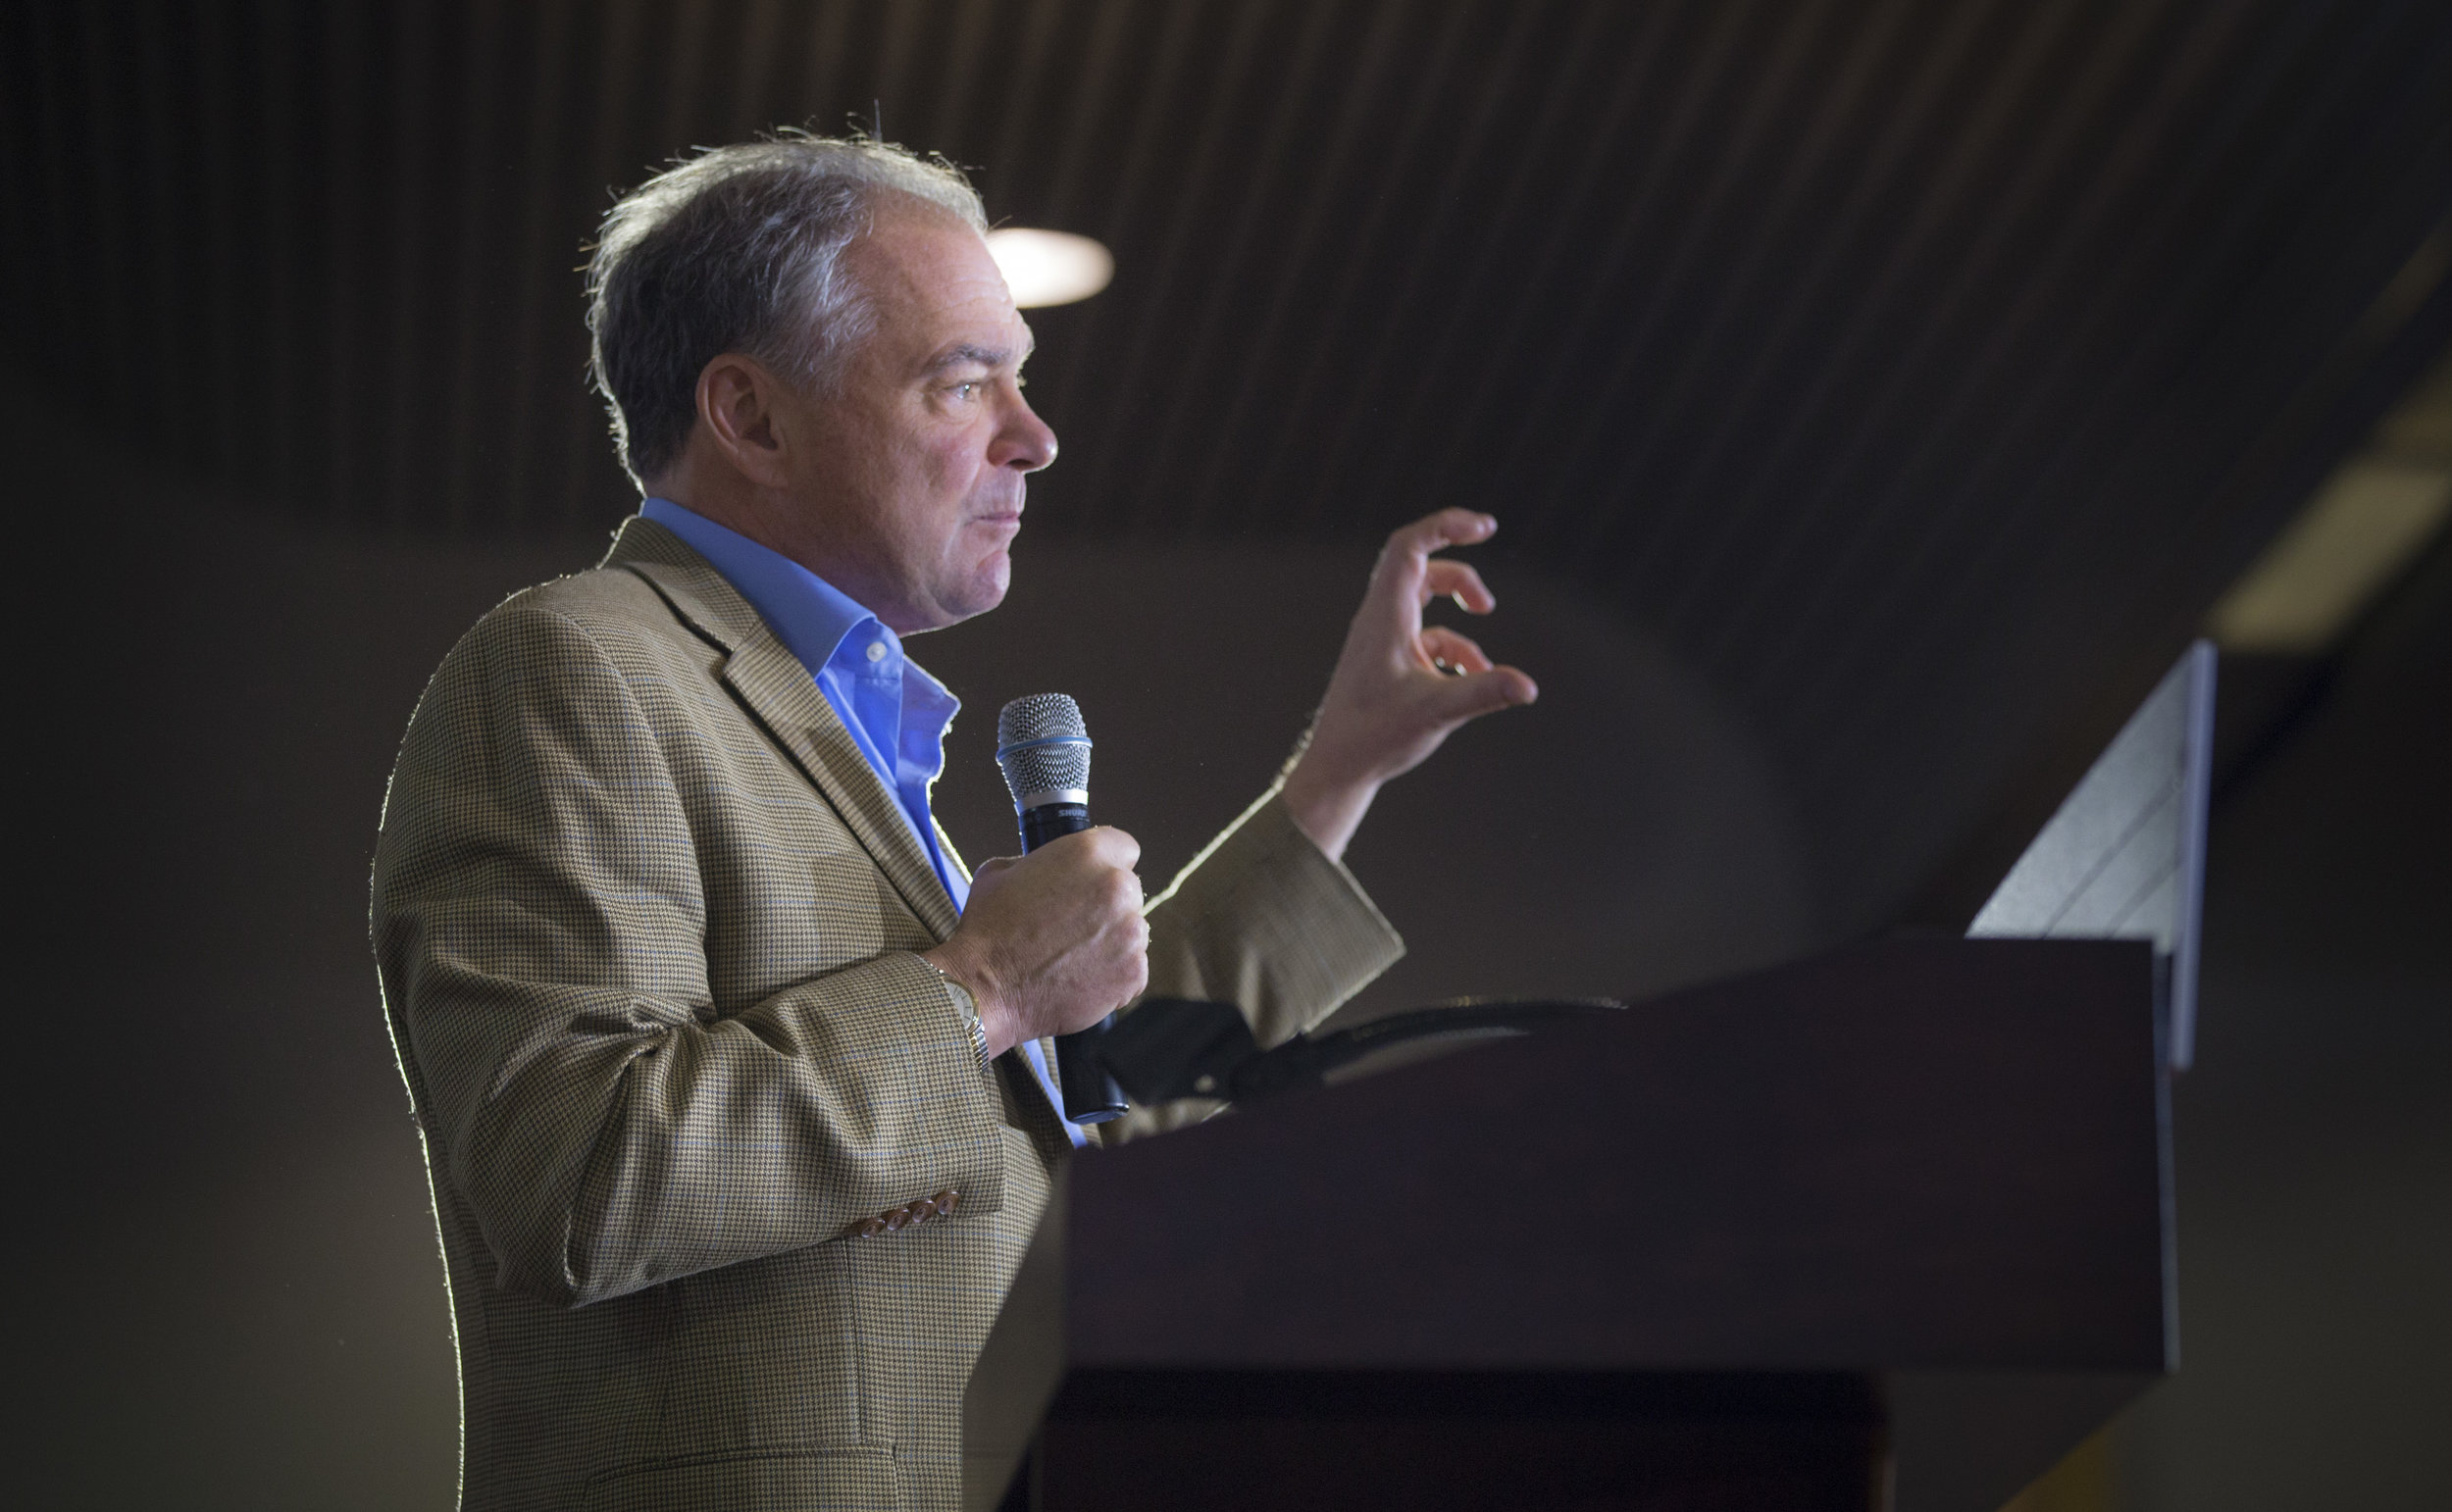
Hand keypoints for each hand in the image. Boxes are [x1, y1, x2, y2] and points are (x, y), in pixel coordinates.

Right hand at [923, 827, 1149, 1058]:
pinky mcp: (1134, 972)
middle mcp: (1117, 888)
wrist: (984, 989)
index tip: (1093, 881)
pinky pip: (1132, 968)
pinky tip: (1078, 977)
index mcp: (1088, 853)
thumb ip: (1040, 862)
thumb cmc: (988, 931)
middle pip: (1129, 890)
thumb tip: (1053, 869)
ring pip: (1132, 930)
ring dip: (1111, 940)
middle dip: (1106, 905)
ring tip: (1071, 956)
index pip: (1124, 847)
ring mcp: (1131, 932)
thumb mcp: (1002, 872)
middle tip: (1073, 925)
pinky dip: (1112, 974)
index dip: (1106, 864)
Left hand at [1281, 509, 1537, 859]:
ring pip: (1423, 598)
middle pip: (1419, 564)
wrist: (1337, 768)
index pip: (1409, 546)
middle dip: (1460, 570)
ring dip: (1458, 607)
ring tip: (1485, 631)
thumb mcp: (1436, 712)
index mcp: (1385, 616)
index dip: (1445, 525)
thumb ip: (1483, 692)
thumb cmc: (1374, 737)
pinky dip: (1455, 647)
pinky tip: (1474, 678)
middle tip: (1488, 574)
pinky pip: (1427, 636)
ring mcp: (1384, 639)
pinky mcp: (1389, 661)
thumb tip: (1528, 687)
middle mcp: (1381, 619)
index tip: (1484, 527)